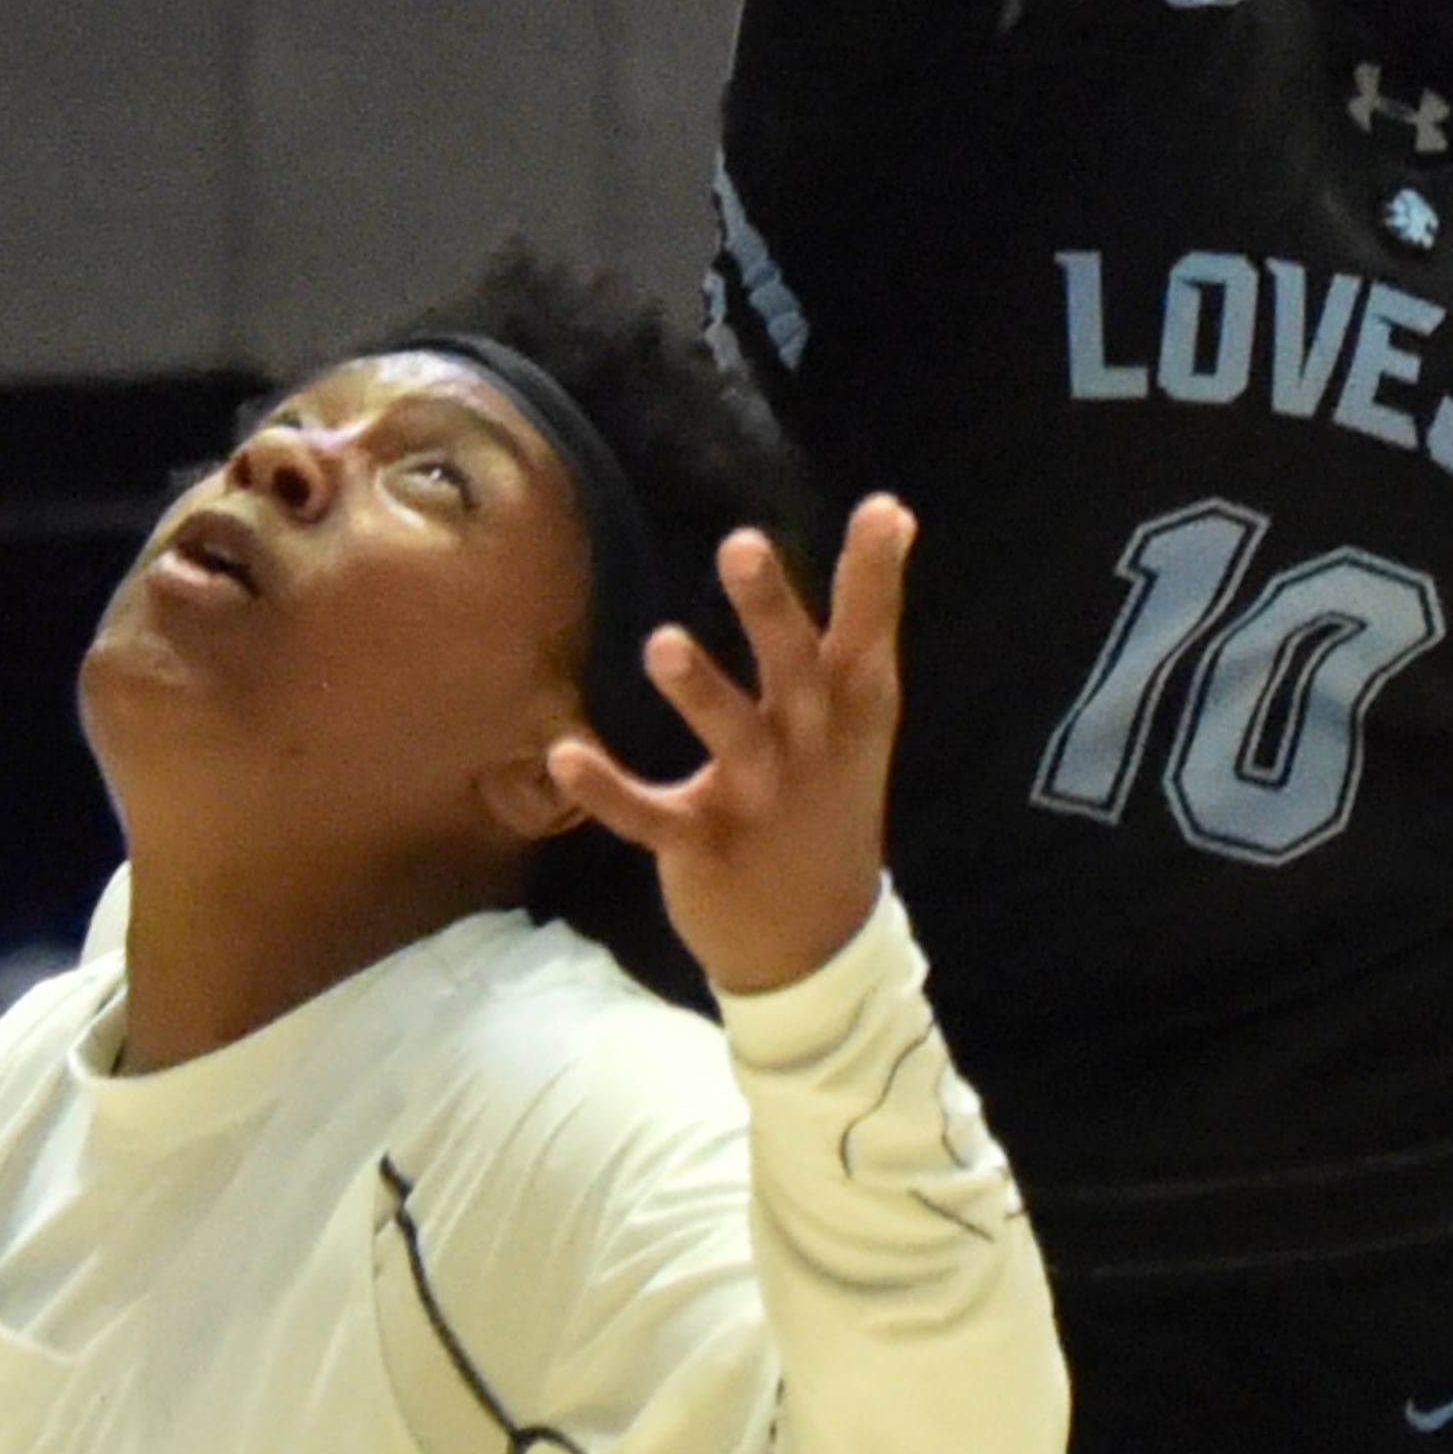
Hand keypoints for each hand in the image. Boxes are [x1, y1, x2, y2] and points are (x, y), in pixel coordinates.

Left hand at [551, 498, 910, 1000]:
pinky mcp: (700, 844)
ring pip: (729, 740)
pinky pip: (650, 816)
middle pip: (793, 672)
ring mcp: (757, 801)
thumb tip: (890, 512)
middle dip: (769, 612)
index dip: (874, 574)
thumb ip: (866, 619)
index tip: (881, 510)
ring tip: (660, 642)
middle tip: (740, 545)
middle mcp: (810, 749)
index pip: (869, 632)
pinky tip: (562, 755)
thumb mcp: (861, 716)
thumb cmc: (829, 798)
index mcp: (852, 714)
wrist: (814, 943)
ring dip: (699, 693)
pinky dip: (607, 791)